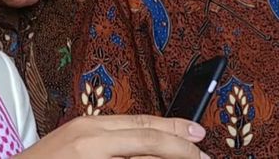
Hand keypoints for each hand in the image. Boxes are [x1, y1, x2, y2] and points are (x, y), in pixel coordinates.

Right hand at [15, 114, 208, 158]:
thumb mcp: (74, 145)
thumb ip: (106, 141)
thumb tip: (143, 143)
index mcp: (89, 126)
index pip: (142, 123)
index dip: (175, 128)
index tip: (198, 135)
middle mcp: (91, 140)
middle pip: (150, 140)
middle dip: (183, 150)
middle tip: (205, 158)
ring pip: (144, 158)